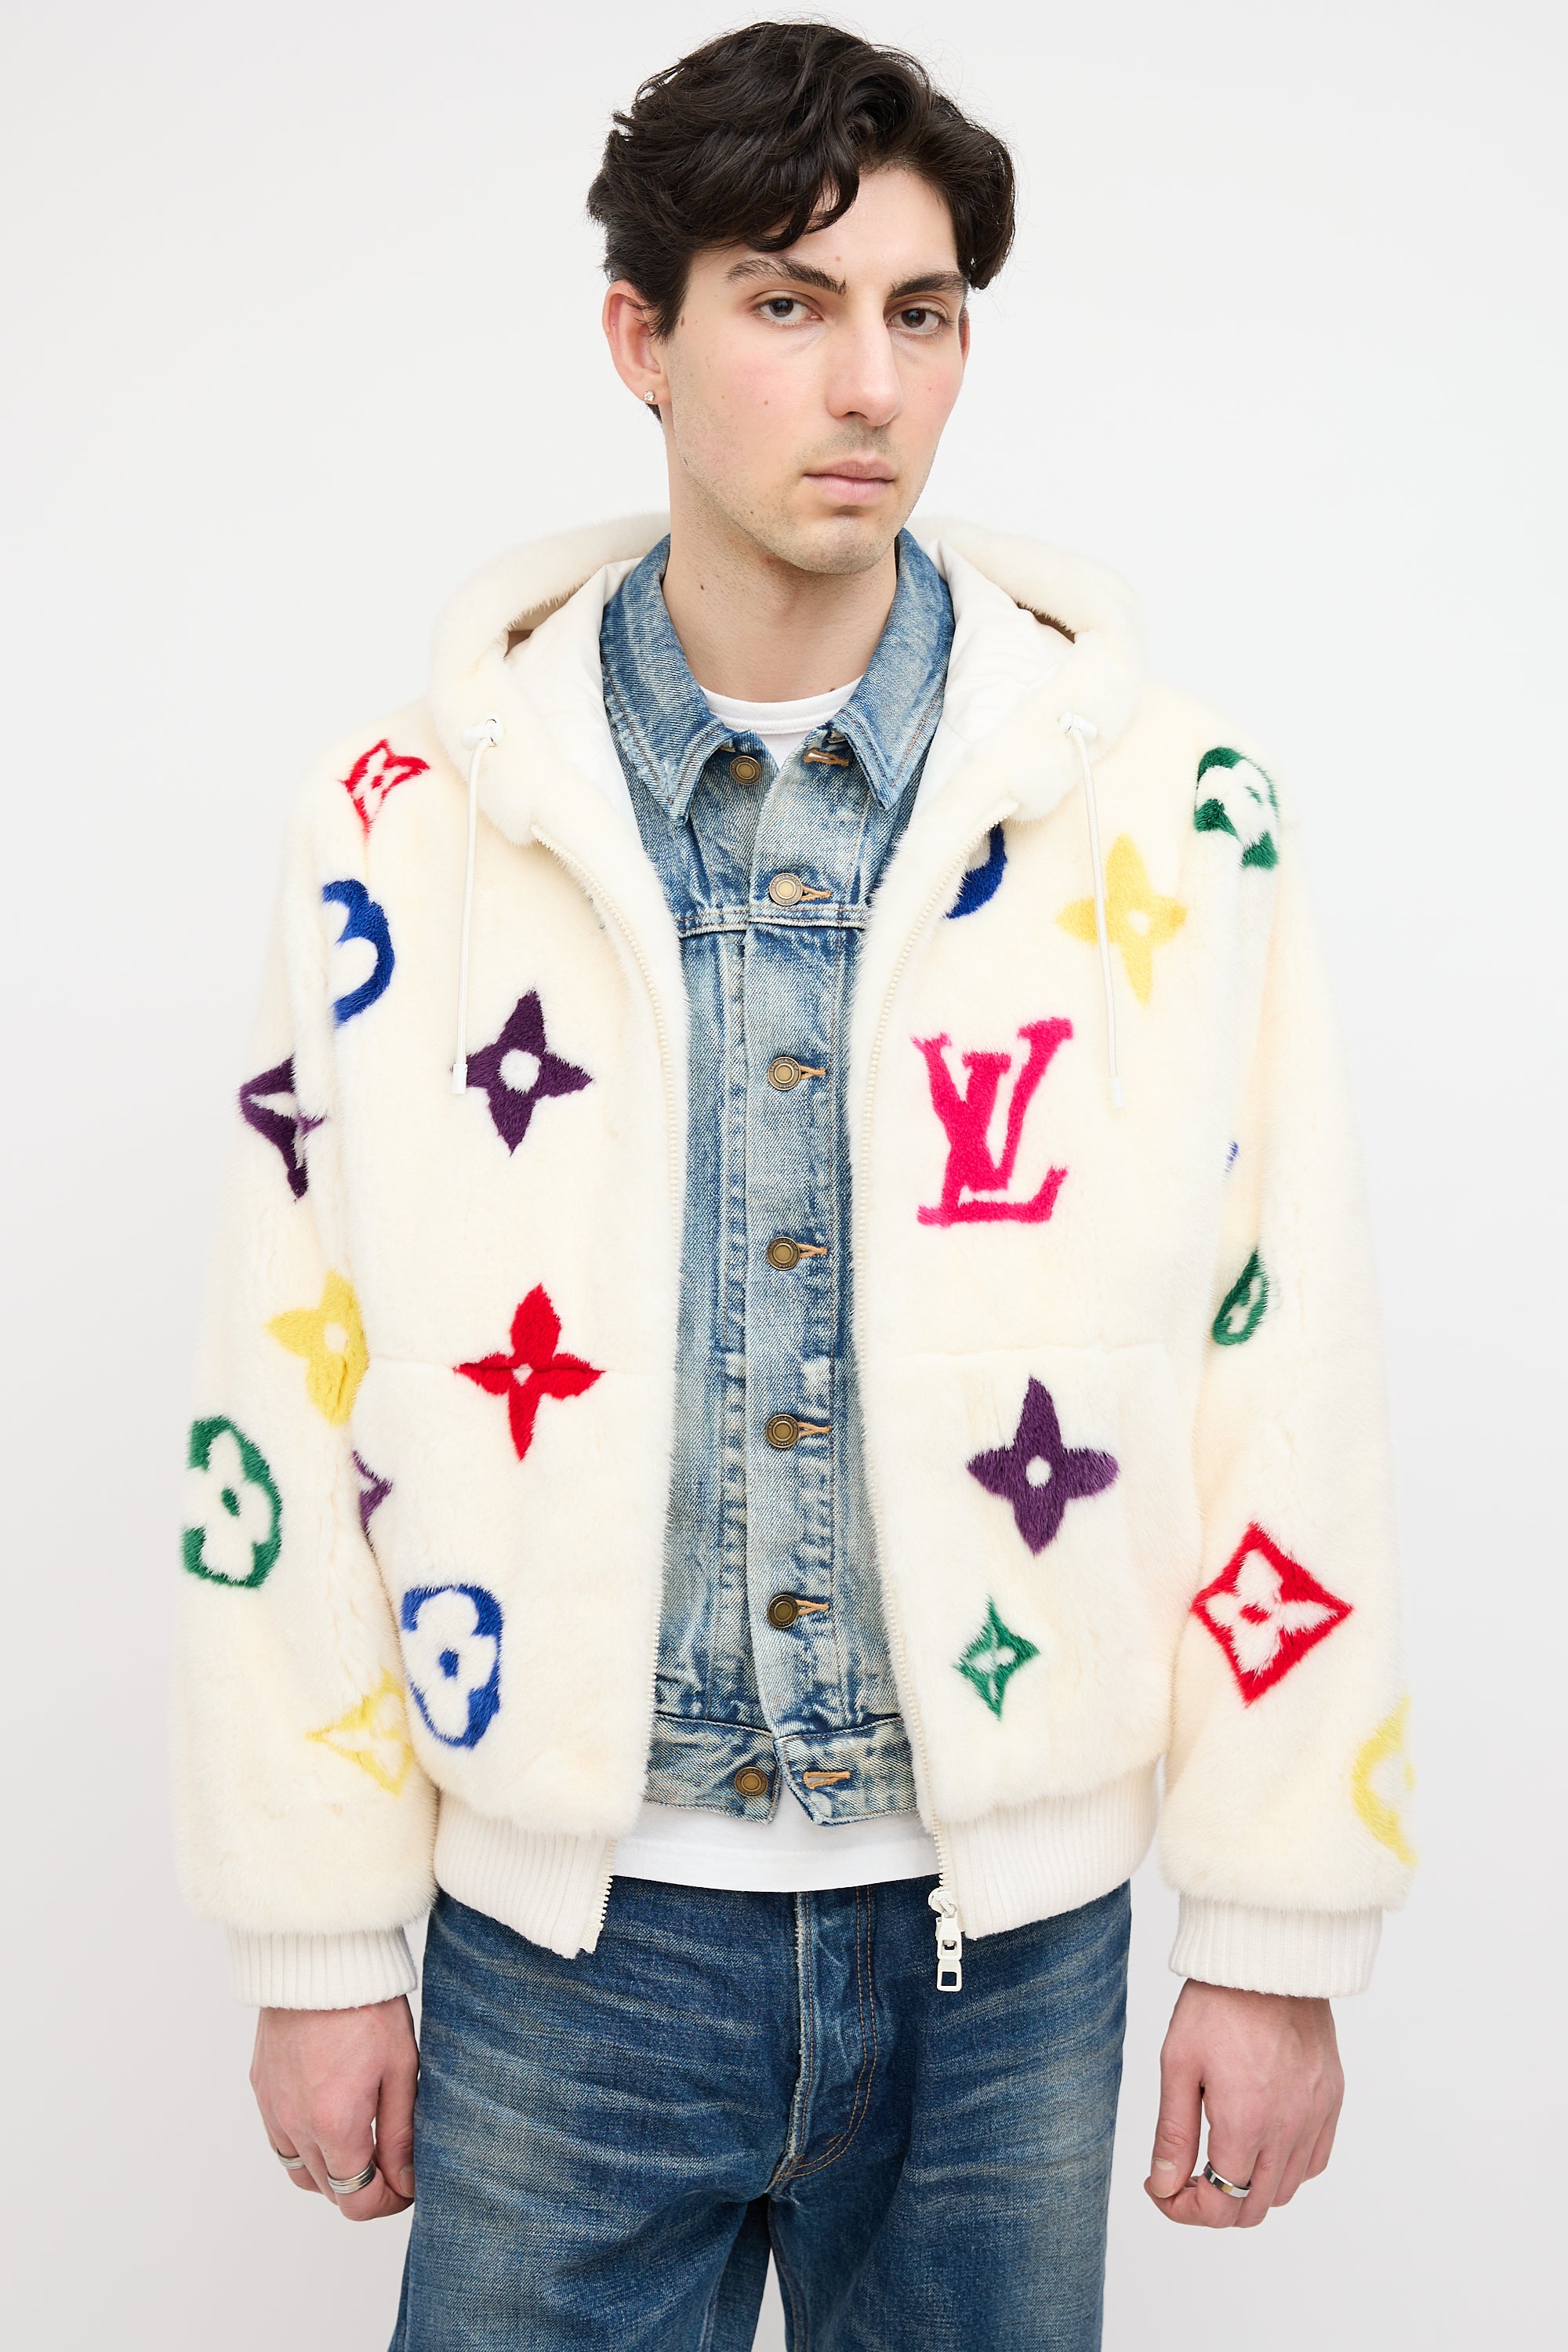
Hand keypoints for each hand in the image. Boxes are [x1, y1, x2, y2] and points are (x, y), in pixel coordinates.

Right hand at [251, 1995, 418, 2219]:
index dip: (389, 2204)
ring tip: (364, 2145)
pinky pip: (281, 2141)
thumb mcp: (401, 2069)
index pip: (358, 2201)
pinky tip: (329, 2122)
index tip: (409, 2187)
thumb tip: (405, 2183)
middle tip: (395, 2165)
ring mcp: (272, 2108)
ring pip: (301, 2172)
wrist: (319, 1958)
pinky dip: (305, 2147)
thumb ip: (401, 2135)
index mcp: (334, 2125)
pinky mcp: (261, 2088)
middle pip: (329, 2191)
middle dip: (365, 2189)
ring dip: (332, 2173)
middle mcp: (295, 2125)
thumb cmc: (367, 2006)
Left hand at [1144, 1979, 1342, 2228]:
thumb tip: (1163, 2187)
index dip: (1184, 2210)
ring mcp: (1316, 2115)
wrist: (1268, 1958)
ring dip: (1249, 2190)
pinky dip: (1287, 2169)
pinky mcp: (1332, 2100)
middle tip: (1185, 2178)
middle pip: (1253, 2207)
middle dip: (1213, 2205)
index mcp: (1245, 2121)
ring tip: (1219, 2159)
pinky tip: (1261, 2146)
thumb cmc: (1218, 2003)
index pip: (1219, 2204)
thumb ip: (1173, 2134)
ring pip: (1285, 2190)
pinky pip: (1315, 2161)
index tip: (1162, 2190)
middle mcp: (1288, 2128)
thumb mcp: (1178, 2064)